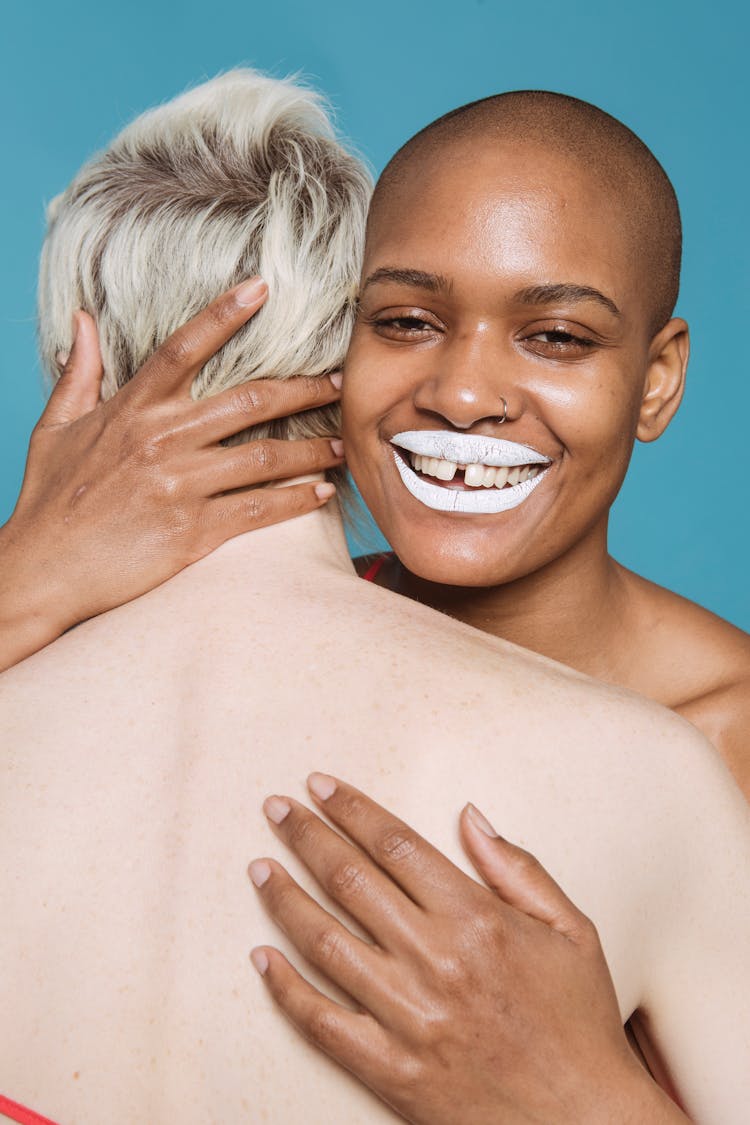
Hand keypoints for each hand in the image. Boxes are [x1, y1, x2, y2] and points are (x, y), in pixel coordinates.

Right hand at [0, 278, 343, 670]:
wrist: (41, 572)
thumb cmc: (48, 500)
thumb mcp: (53, 429)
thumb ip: (78, 373)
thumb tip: (83, 318)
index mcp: (130, 410)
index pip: (183, 347)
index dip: (224, 313)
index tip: (262, 286)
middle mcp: (160, 441)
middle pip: (249, 400)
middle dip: (304, 389)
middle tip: (342, 382)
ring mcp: (180, 486)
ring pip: (264, 457)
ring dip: (311, 450)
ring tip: (342, 444)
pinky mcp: (193, 532)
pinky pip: (258, 510)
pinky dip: (295, 501)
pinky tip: (321, 494)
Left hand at [248, 776, 688, 1124]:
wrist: (586, 1123)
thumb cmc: (580, 1025)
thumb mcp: (572, 931)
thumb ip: (518, 868)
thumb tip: (470, 816)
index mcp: (477, 920)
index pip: (395, 844)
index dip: (351, 809)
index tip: (321, 786)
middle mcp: (435, 961)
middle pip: (349, 880)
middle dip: (306, 836)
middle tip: (277, 808)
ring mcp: (408, 1017)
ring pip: (324, 942)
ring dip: (284, 898)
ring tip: (260, 868)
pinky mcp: (390, 1070)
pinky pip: (321, 1022)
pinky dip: (285, 988)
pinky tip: (262, 958)